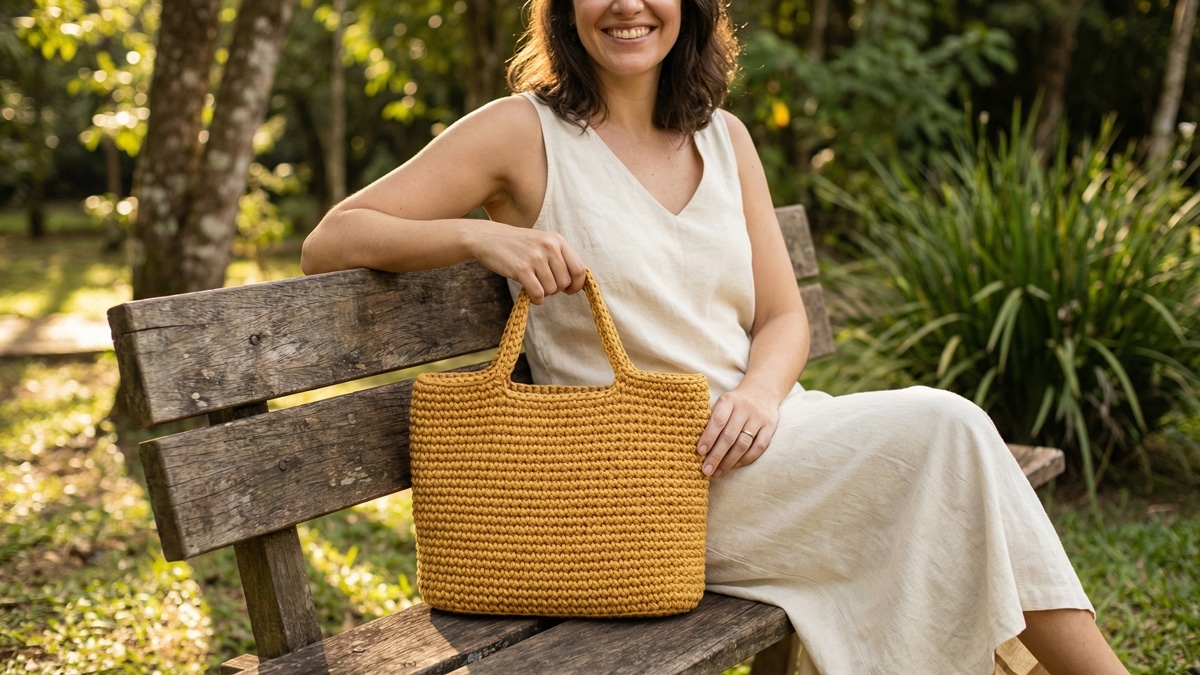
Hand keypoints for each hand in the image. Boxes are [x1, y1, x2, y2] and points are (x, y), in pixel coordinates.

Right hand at [469, 223, 586, 303]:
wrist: (488, 238)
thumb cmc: (518, 244)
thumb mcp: (543, 242)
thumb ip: (560, 258)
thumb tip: (576, 283)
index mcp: (557, 240)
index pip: (579, 269)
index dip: (577, 284)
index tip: (569, 290)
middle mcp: (549, 247)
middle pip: (565, 282)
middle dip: (556, 289)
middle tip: (543, 284)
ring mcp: (535, 258)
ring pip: (552, 290)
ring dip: (544, 293)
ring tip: (534, 284)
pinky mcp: (522, 269)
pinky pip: (539, 294)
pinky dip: (536, 299)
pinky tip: (530, 294)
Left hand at [696, 386, 779, 477]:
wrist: (762, 391)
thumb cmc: (734, 403)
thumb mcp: (722, 404)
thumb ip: (711, 419)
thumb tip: (696, 442)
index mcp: (729, 401)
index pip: (717, 420)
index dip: (709, 437)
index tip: (700, 452)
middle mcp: (745, 408)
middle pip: (730, 436)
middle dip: (716, 455)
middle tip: (706, 470)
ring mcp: (759, 418)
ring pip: (743, 444)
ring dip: (729, 461)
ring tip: (718, 472)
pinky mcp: (770, 427)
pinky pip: (759, 447)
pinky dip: (746, 458)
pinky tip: (735, 465)